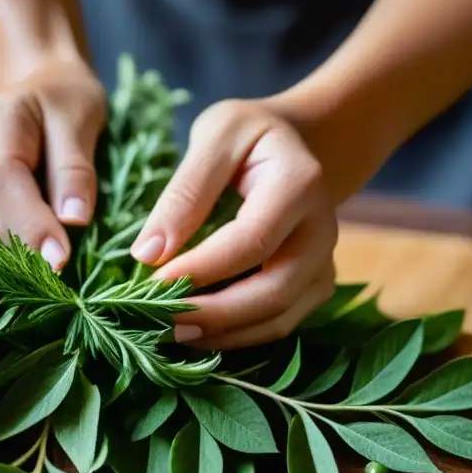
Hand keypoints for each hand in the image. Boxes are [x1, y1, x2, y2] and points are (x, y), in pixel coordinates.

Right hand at [0, 59, 105, 270]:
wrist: (35, 98)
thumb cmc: (62, 108)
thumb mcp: (81, 120)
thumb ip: (75, 169)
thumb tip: (73, 218)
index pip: (0, 178)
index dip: (28, 224)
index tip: (58, 259)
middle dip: (19, 252)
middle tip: (55, 270)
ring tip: (31, 271)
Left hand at [130, 99, 338, 350]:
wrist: (301, 145)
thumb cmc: (250, 135)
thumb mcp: (215, 136)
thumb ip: (184, 192)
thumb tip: (147, 254)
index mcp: (300, 185)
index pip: (250, 242)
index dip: (201, 269)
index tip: (151, 281)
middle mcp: (322, 231)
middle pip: (272, 292)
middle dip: (212, 315)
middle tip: (158, 322)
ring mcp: (323, 263)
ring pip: (277, 319)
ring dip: (222, 335)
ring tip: (169, 333)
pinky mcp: (314, 286)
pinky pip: (277, 324)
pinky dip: (236, 337)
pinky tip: (195, 332)